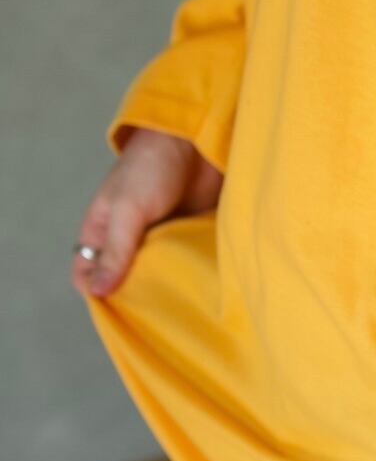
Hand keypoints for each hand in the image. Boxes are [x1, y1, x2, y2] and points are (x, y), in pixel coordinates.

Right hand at [71, 126, 224, 299]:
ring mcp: (161, 238)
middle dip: (136, 299)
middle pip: (125, 280)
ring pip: (157, 276)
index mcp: (103, 231)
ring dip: (166, 290)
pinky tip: (201, 291)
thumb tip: (98, 292)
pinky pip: (186, 263)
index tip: (119, 314)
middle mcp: (129, 239)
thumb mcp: (127, 209)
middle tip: (155, 320)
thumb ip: (116, 250)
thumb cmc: (152, 166)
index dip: (97, 294)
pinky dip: (190, 275)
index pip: (89, 273)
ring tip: (180, 311)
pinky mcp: (188, 235)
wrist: (196, 139)